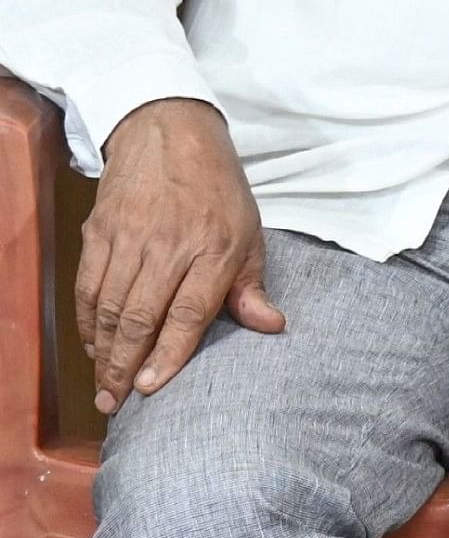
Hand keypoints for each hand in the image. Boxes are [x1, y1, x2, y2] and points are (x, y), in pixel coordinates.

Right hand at [80, 98, 282, 413]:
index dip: (169, 355)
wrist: (169, 135)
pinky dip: (87, 320)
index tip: (153, 389)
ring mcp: (129, 239)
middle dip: (125, 367)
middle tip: (116, 403)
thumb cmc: (218, 190)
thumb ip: (252, 286)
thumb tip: (272, 326)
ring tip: (104, 385)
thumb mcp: (249, 233)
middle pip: (140, 317)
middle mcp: (168, 247)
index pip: (188, 313)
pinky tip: (93, 343)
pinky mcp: (99, 232)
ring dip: (103, 351)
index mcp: (214, 250)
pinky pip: (87, 286)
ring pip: (109, 307)